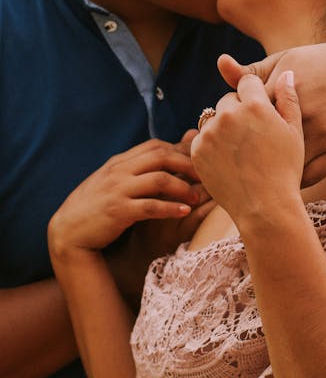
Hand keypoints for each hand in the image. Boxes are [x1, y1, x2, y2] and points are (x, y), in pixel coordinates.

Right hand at [48, 139, 201, 256]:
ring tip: (198, 197)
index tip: (198, 162)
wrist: (67, 231)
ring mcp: (118, 190)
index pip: (156, 146)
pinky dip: (170, 208)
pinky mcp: (118, 211)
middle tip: (206, 176)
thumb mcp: (115, 181)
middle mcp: (119, 171)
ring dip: (183, 187)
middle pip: (161, 157)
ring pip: (158, 179)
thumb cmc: (96, 205)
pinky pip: (150, 206)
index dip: (179, 151)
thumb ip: (138, 167)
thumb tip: (161, 158)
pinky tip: (184, 211)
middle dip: (187, 164)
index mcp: (120, 162)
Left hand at [191, 71, 303, 226]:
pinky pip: (203, 137)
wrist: (265, 207)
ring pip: (214, 118)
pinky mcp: (198, 150)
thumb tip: (286, 74)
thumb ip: (289, 99)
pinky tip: (229, 160)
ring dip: (223, 127)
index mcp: (255, 105)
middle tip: (252, 136)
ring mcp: (211, 133)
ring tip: (241, 151)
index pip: (247, 82)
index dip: (254, 96)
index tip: (260, 111)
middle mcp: (229, 114)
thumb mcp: (295, 132)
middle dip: (238, 111)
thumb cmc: (286, 169)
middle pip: (228, 100)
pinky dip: (212, 145)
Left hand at [218, 37, 325, 183]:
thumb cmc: (322, 62)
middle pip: (261, 141)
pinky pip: (310, 176)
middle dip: (246, 147)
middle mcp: (303, 114)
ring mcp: (322, 134)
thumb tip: (220, 62)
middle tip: (240, 150)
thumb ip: (252, 70)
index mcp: (284, 90)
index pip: (245, 112)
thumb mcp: (285, 60)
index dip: (235, 121)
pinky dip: (293, 181)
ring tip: (255, 168)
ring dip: (267, 170)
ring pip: (284, 164)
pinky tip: (281, 178)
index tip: (233, 125)